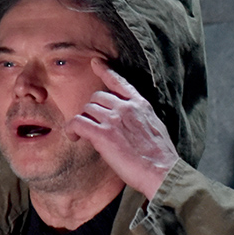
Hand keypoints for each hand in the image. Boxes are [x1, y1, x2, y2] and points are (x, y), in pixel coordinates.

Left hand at [66, 59, 178, 199]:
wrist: (162, 171)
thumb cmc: (160, 157)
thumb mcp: (155, 128)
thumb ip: (140, 119)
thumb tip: (129, 123)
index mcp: (140, 105)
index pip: (120, 82)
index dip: (105, 71)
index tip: (96, 63)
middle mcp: (126, 107)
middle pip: (97, 97)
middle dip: (91, 111)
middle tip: (91, 126)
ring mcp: (114, 119)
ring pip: (86, 109)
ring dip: (82, 121)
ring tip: (81, 135)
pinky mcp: (103, 134)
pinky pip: (78, 122)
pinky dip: (72, 129)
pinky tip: (74, 137)